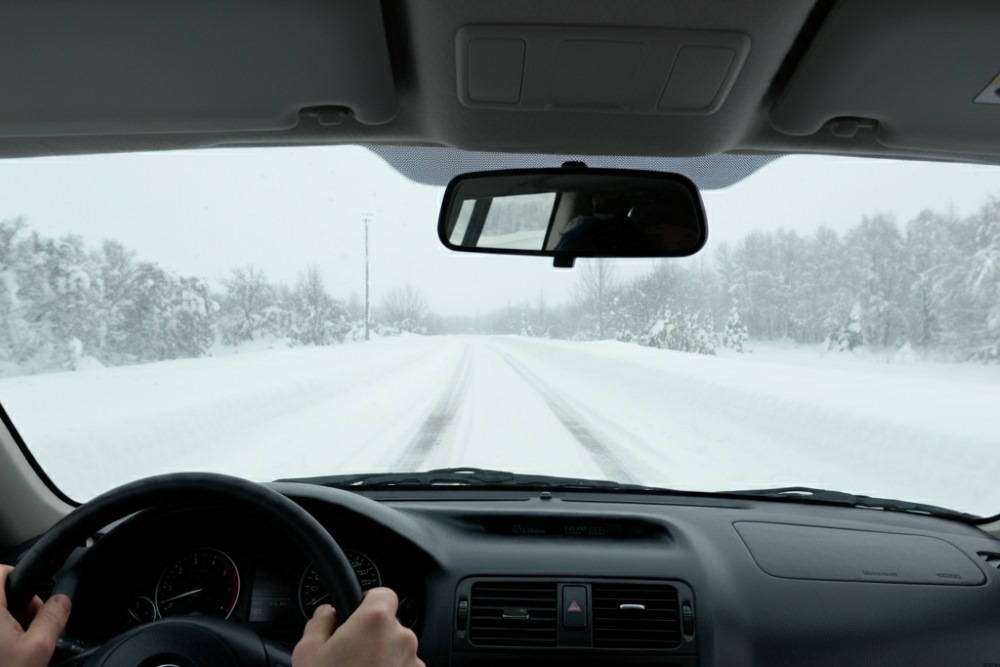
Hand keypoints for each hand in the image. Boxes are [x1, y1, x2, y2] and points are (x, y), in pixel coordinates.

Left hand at [0, 564, 71, 666]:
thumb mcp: (38, 649)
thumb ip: (54, 618)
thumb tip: (62, 601)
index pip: (1, 570)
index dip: (20, 578)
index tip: (32, 599)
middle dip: (16, 608)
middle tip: (28, 630)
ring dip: (4, 626)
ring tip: (14, 649)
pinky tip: (3, 657)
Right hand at [293, 587, 422, 666]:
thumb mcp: (307, 653)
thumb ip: (319, 622)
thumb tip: (327, 613)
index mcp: (375, 620)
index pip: (383, 593)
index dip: (367, 601)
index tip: (356, 612)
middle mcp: (401, 637)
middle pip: (389, 624)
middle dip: (371, 636)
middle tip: (348, 654)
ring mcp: (413, 663)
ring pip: (397, 650)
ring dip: (381, 658)